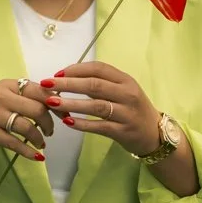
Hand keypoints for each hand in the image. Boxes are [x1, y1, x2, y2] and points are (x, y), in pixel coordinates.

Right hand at [0, 79, 55, 160]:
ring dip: (39, 138)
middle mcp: (0, 96)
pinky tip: (37, 156)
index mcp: (7, 84)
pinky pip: (14, 143)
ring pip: (26, 127)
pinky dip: (29, 151)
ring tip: (41, 143)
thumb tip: (56, 102)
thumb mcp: (3, 95)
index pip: (39, 90)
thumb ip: (25, 95)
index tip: (64, 114)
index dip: (55, 104)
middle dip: (49, 123)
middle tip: (51, 131)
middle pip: (36, 108)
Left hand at [40, 62, 160, 156]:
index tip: (57, 73)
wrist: (154, 134)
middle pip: (93, 85)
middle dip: (67, 84)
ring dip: (71, 104)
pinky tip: (68, 122)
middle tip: (47, 85)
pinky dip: (83, 124)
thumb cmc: (133, 109)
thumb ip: (100, 84)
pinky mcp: (123, 131)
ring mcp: (127, 113)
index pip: (98, 68)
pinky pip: (100, 126)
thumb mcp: (122, 91)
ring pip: (95, 106)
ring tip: (52, 103)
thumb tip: (68, 78)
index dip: (76, 69)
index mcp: (125, 80)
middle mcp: (127, 94)